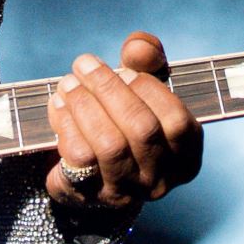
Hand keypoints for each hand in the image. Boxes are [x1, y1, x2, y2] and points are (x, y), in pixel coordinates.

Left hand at [45, 31, 201, 209]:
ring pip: (110, 145)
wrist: (89, 174)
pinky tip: (58, 106)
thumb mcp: (140, 88)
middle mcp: (159, 181)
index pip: (178, 122)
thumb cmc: (122, 120)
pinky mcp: (89, 196)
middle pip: (142, 130)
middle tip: (84, 65)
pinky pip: (80, 159)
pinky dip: (66, 125)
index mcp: (185, 158)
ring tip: (68, 83)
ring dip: (85, 105)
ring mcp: (125, 192)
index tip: (124, 70)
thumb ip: (146, 59)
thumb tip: (139, 47)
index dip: (150, 90)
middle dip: (109, 89)